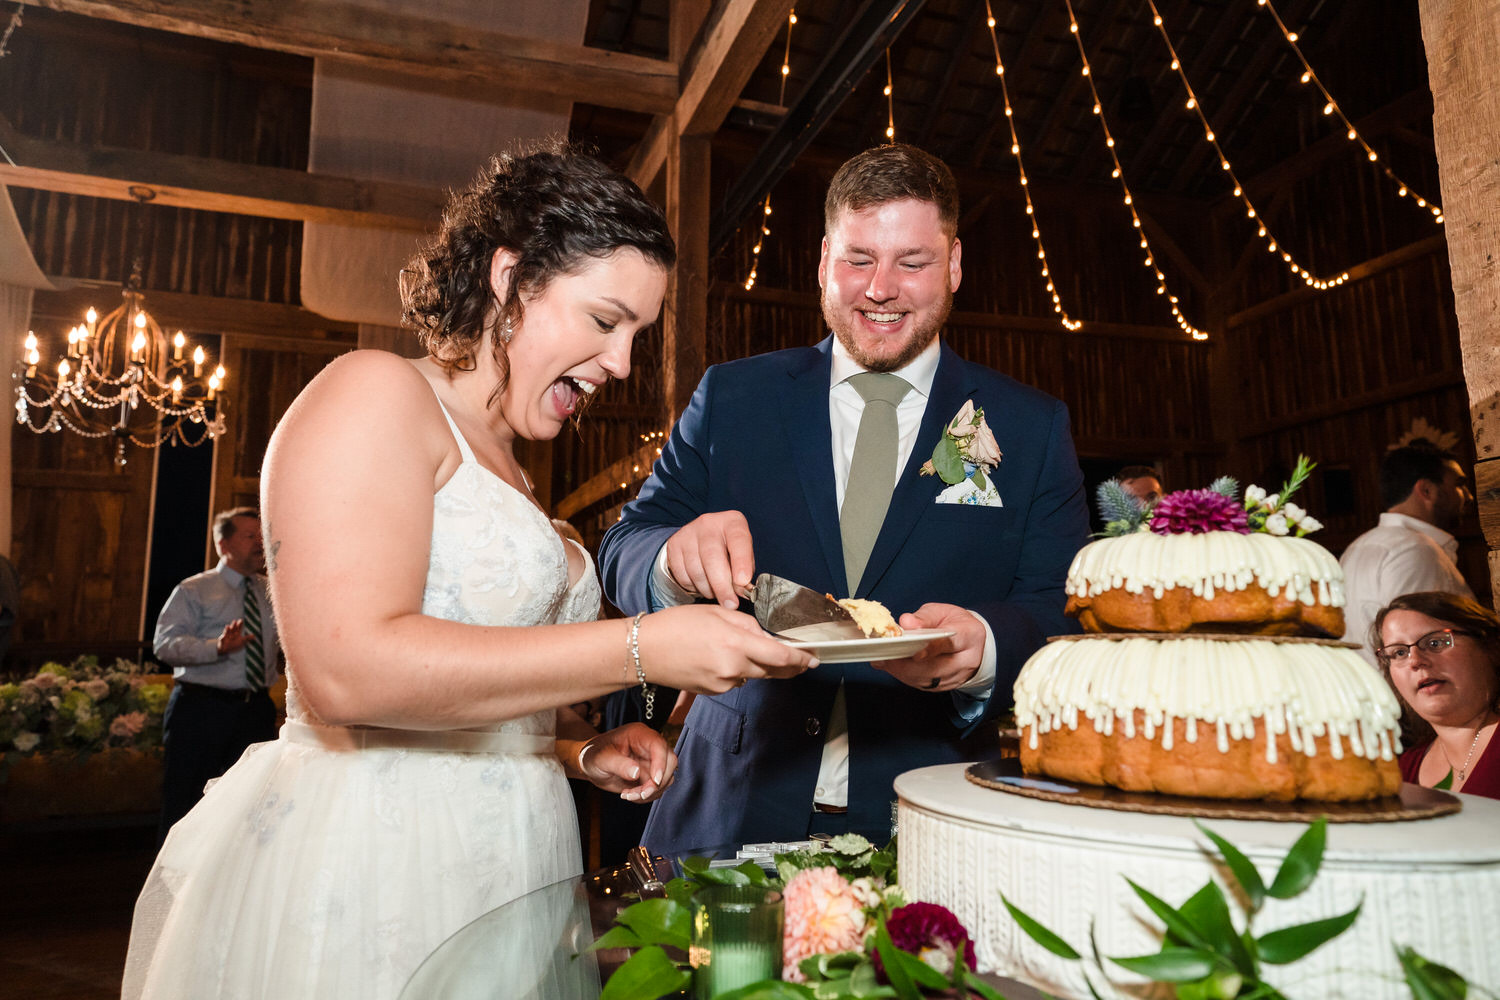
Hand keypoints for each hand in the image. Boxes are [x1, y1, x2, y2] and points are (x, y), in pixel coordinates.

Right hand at [216, 619, 249, 655]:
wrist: (225, 649)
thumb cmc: (234, 644)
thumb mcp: (241, 641)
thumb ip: (247, 638)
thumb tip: (254, 636)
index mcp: (236, 633)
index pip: (238, 628)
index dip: (239, 624)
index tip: (241, 620)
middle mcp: (231, 634)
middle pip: (233, 629)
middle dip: (233, 625)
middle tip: (235, 621)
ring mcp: (226, 637)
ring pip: (227, 632)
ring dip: (227, 630)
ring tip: (228, 626)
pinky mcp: (222, 641)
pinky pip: (222, 640)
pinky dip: (223, 638)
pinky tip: (223, 636)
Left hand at [577, 723, 677, 801]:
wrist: (590, 765)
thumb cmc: (593, 755)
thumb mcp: (601, 759)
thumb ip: (618, 764)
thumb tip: (637, 773)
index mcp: (639, 735)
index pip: (659, 745)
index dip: (661, 763)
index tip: (654, 781)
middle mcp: (648, 747)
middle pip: (670, 761)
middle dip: (657, 782)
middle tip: (640, 794)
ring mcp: (650, 761)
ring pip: (666, 777)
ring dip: (650, 792)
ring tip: (628, 795)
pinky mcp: (649, 775)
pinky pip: (657, 789)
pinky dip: (645, 796)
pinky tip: (628, 794)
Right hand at [636, 605, 817, 694]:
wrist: (646, 650)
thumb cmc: (678, 624)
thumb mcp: (716, 612)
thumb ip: (747, 624)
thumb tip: (766, 637)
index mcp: (736, 642)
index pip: (781, 657)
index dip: (801, 659)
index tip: (813, 659)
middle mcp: (733, 667)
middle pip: (772, 671)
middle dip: (789, 667)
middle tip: (800, 661)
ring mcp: (723, 683)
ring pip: (752, 675)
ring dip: (756, 665)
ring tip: (734, 646)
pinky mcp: (713, 691)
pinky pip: (735, 680)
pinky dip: (735, 670)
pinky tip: (716, 657)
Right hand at [663, 510, 754, 607]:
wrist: (701, 538)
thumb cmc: (728, 550)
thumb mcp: (742, 555)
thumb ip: (745, 571)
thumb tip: (743, 592)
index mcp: (732, 522)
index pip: (738, 540)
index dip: (741, 562)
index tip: (743, 582)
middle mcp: (709, 523)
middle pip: (713, 558)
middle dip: (722, 585)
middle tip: (730, 603)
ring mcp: (688, 533)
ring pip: (696, 570)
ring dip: (708, 589)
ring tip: (716, 593)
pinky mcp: (674, 545)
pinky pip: (683, 575)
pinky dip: (693, 586)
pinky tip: (702, 584)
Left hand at [871, 603, 985, 691]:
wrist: (968, 640)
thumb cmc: (953, 622)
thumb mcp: (941, 611)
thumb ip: (924, 617)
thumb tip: (905, 622)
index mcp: (969, 635)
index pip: (949, 644)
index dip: (930, 649)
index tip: (913, 652)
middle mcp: (966, 660)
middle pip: (935, 668)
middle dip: (908, 664)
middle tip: (886, 656)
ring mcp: (957, 677)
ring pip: (927, 679)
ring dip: (903, 671)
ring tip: (885, 660)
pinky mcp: (945, 686)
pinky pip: (923, 684)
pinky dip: (905, 676)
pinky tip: (892, 666)